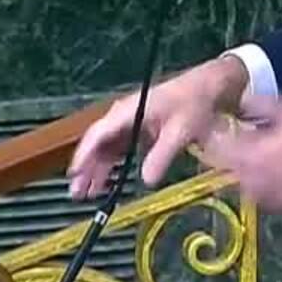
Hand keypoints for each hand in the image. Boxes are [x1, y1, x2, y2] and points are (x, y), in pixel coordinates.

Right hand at [67, 55, 247, 197]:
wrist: (207, 87)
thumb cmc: (192, 104)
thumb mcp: (180, 132)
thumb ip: (162, 156)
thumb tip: (146, 180)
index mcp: (128, 112)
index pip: (98, 134)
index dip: (84, 155)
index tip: (75, 174)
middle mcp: (123, 116)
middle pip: (97, 144)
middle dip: (86, 169)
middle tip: (76, 194)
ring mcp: (130, 122)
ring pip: (106, 149)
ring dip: (97, 170)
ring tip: (87, 194)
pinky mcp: (138, 129)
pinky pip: (118, 149)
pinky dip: (111, 166)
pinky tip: (107, 183)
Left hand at [200, 93, 281, 213]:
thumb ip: (257, 106)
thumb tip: (237, 103)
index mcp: (246, 158)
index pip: (212, 147)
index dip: (212, 131)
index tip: (217, 120)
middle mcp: (249, 185)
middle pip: (225, 167)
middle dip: (230, 150)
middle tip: (244, 133)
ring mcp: (267, 201)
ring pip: (244, 182)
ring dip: (247, 167)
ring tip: (266, 150)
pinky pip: (264, 193)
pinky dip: (266, 181)